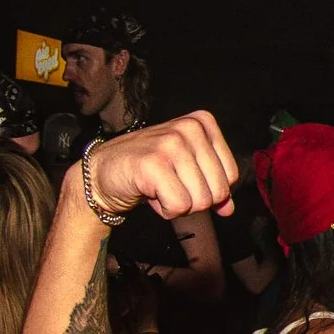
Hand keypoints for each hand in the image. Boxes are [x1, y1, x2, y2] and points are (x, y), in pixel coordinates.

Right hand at [81, 113, 236, 220]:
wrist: (103, 171)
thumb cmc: (148, 170)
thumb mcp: (186, 170)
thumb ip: (212, 186)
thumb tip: (229, 209)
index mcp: (202, 123)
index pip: (231, 175)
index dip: (210, 189)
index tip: (185, 179)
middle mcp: (189, 128)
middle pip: (218, 190)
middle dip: (195, 201)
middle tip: (170, 187)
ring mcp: (171, 144)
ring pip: (200, 201)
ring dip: (179, 205)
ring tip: (159, 188)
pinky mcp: (153, 164)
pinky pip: (179, 206)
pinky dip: (166, 210)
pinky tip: (150, 194)